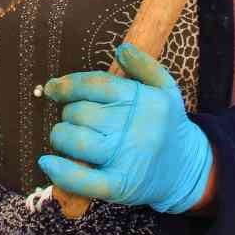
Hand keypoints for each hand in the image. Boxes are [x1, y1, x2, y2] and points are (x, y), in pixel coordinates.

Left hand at [37, 43, 213, 213]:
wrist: (186, 170)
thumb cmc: (167, 125)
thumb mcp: (165, 89)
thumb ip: (144, 65)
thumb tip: (122, 49)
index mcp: (142, 100)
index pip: (95, 85)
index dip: (68, 85)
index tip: (52, 88)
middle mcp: (134, 127)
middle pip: (81, 113)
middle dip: (69, 113)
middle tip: (74, 119)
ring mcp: (126, 158)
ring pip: (77, 141)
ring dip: (62, 137)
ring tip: (67, 137)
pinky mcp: (120, 185)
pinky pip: (84, 179)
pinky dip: (62, 172)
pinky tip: (48, 162)